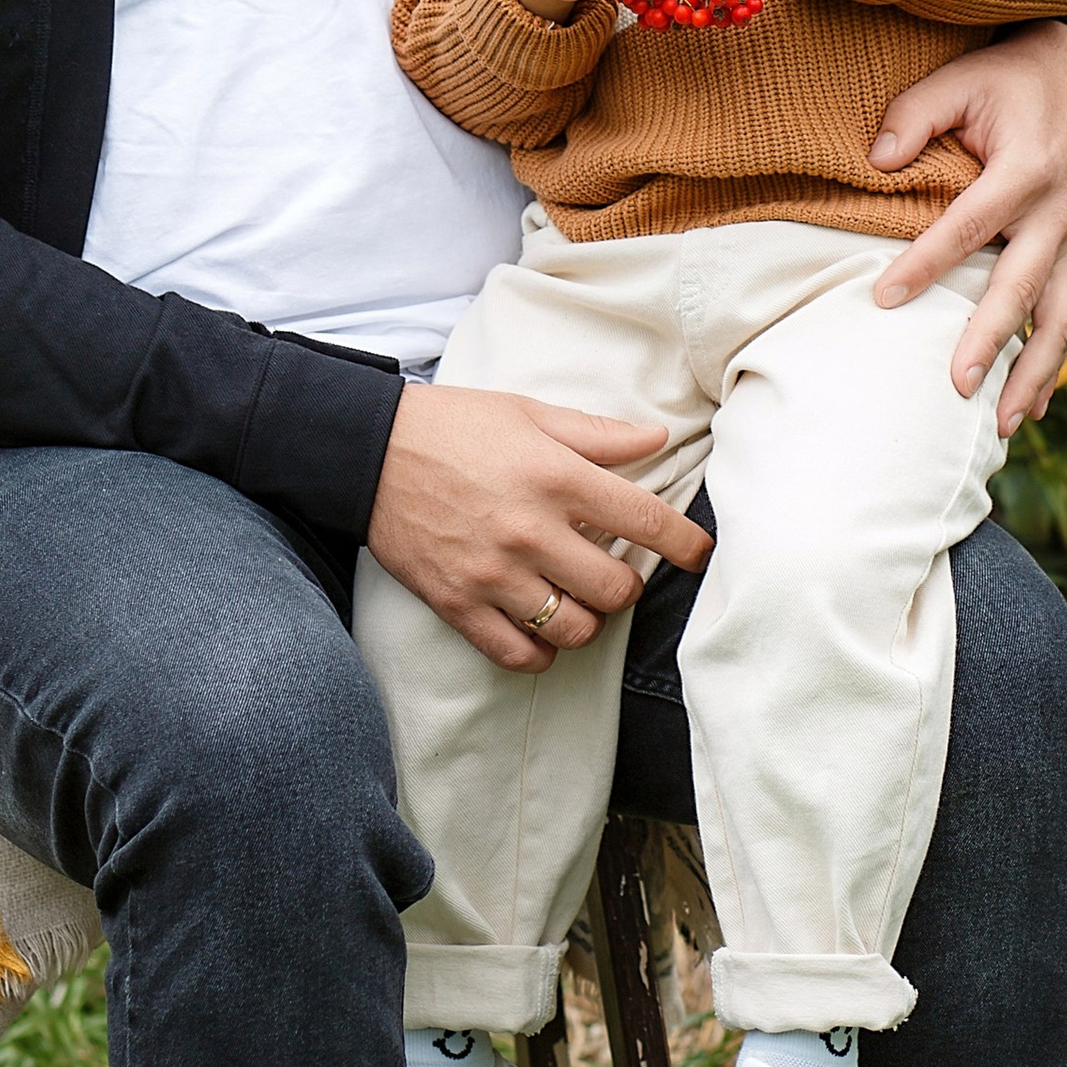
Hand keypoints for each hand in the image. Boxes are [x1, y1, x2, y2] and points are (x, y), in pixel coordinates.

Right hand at [366, 385, 708, 670]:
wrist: (367, 450)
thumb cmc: (452, 425)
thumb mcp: (527, 413)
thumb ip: (595, 433)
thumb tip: (656, 436)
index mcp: (555, 476)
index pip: (643, 521)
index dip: (684, 543)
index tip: (699, 553)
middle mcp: (531, 530)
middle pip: (615, 589)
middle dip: (626, 586)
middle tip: (612, 571)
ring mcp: (494, 573)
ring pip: (574, 628)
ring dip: (587, 619)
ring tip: (575, 599)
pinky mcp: (459, 603)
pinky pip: (519, 654)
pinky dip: (542, 651)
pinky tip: (542, 629)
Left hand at [868, 20, 1066, 435]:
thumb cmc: (1005, 77)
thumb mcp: (957, 78)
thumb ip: (913, 114)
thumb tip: (877, 162)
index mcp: (1028, 167)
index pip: (968, 225)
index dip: (925, 264)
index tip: (882, 299)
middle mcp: (1062, 209)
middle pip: (1023, 286)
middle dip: (990, 341)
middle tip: (955, 387)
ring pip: (1061, 316)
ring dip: (1035, 373)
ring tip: (1004, 425)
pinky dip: (1054, 359)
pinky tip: (1033, 403)